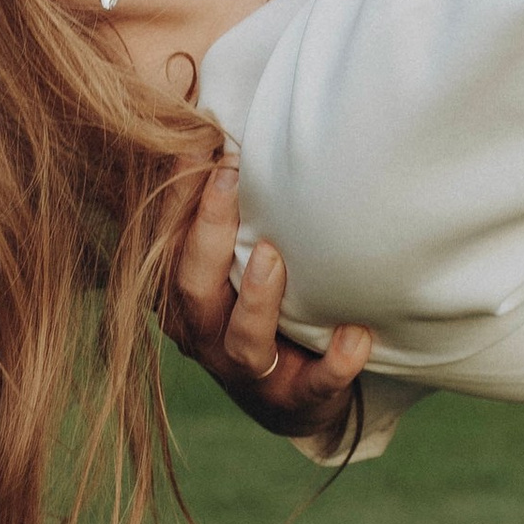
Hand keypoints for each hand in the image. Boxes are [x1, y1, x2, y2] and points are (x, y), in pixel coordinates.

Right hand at [166, 159, 372, 441]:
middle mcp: (204, 335)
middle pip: (191, 290)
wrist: (293, 396)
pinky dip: (335, 364)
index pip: (165, 244)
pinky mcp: (295, 401)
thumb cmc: (262, 300)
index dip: (177, 196)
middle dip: (207, 234)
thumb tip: (220, 122)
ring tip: (272, 256)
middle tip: (229, 179)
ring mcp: (248, 373)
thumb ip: (223, 206)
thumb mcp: (232, 257)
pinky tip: (358, 335)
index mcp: (182, 296)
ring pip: (242, 344)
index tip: (202, 143)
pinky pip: (313, 387)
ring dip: (256, 301)